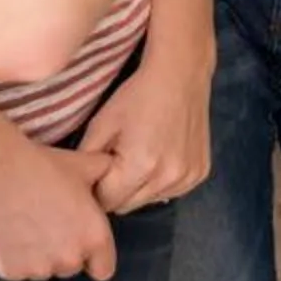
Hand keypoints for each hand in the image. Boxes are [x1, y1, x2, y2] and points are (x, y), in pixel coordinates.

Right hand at [0, 117, 118, 280]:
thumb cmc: (44, 165)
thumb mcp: (85, 165)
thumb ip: (107, 173)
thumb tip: (114, 171)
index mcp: (94, 239)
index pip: (103, 269)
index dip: (94, 256)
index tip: (82, 241)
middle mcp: (70, 260)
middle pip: (72, 267)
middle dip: (64, 251)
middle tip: (49, 222)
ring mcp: (38, 269)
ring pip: (44, 269)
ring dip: (39, 255)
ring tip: (26, 223)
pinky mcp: (10, 271)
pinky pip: (17, 270)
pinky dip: (14, 256)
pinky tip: (9, 230)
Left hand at [79, 53, 212, 215]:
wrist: (180, 74)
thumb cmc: (137, 95)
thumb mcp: (101, 124)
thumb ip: (87, 161)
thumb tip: (80, 186)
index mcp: (141, 166)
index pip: (107, 201)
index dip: (97, 188)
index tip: (97, 171)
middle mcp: (168, 178)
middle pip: (128, 205)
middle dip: (117, 190)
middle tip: (117, 162)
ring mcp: (188, 178)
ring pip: (148, 201)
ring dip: (139, 187)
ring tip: (139, 156)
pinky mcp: (200, 174)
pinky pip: (170, 191)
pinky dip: (160, 181)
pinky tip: (160, 155)